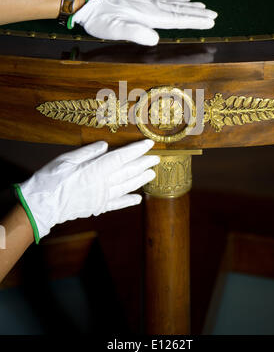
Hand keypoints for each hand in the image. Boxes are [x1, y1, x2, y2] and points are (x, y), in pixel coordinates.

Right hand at [14, 139, 158, 242]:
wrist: (39, 207)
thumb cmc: (49, 181)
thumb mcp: (65, 160)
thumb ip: (87, 152)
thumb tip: (105, 145)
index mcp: (94, 170)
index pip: (121, 158)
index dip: (136, 150)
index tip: (148, 143)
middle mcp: (101, 185)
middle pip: (127, 172)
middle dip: (143, 163)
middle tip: (156, 158)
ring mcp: (100, 198)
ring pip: (126, 187)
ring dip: (140, 180)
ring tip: (152, 173)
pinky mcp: (97, 207)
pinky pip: (117, 204)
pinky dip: (129, 201)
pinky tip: (139, 198)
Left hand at [70, 0, 217, 45]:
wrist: (88, 2)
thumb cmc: (100, 19)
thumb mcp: (115, 30)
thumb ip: (135, 33)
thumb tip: (155, 39)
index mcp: (148, 15)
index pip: (177, 19)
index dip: (194, 21)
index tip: (210, 21)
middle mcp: (150, 5)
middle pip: (178, 10)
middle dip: (197, 13)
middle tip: (214, 15)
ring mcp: (145, 0)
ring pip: (172, 3)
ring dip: (189, 6)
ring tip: (202, 6)